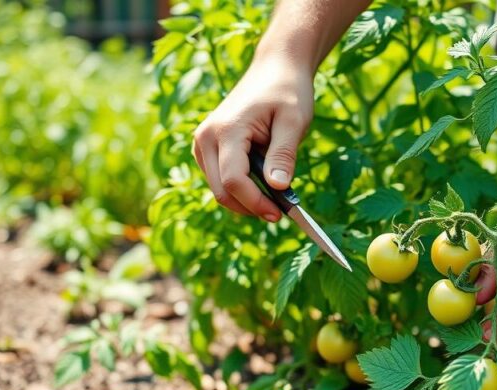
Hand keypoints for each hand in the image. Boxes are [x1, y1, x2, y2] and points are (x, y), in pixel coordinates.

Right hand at [192, 54, 313, 219]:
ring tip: (276, 195)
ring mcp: (202, 143)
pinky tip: (263, 184)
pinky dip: (240, 189)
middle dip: (250, 206)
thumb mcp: (294, 121)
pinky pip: (219, 180)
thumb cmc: (287, 92)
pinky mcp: (206, 148)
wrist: (274, 70)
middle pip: (221, 191)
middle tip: (280, 213)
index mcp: (226, 129)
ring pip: (218, 189)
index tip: (279, 214)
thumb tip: (278, 188)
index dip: (255, 202)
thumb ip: (284, 154)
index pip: (233, 181)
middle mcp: (205, 137)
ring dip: (245, 200)